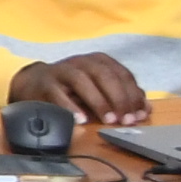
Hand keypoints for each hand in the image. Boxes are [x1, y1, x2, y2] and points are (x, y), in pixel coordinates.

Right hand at [10, 53, 148, 126]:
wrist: (35, 83)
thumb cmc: (73, 88)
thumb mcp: (100, 89)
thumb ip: (123, 97)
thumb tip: (145, 110)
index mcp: (99, 61)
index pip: (122, 75)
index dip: (133, 96)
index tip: (139, 116)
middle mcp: (82, 61)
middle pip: (104, 75)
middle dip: (118, 99)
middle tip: (125, 120)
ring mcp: (62, 70)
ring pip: (82, 81)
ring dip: (98, 102)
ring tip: (108, 120)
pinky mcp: (45, 83)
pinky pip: (58, 94)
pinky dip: (70, 107)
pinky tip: (81, 120)